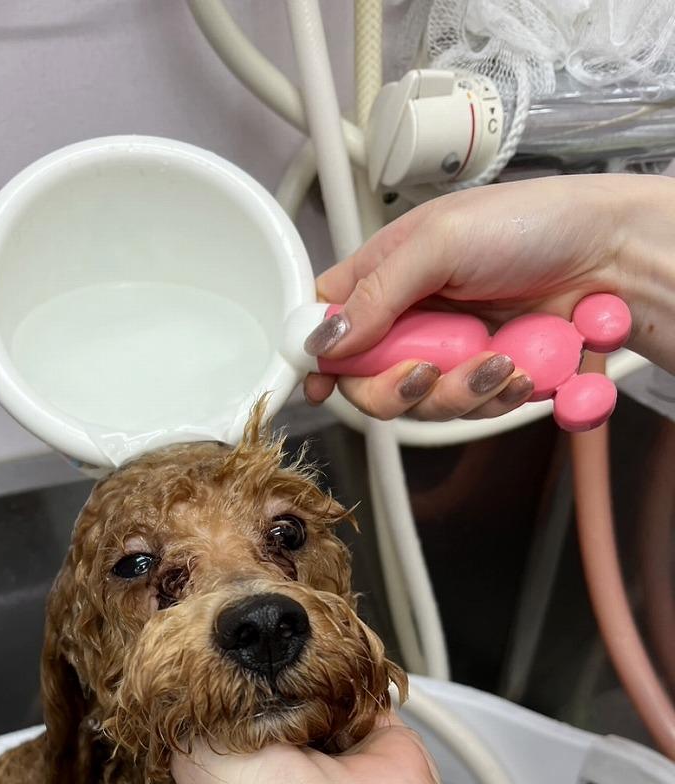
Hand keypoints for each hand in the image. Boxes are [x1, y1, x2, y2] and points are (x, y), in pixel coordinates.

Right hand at [304, 174, 663, 420]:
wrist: (613, 255)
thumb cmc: (532, 222)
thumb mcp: (441, 240)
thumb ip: (378, 292)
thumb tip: (327, 339)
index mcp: (386, 274)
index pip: (329, 324)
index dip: (318, 358)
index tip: (319, 384)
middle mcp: (411, 318)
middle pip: (367, 382)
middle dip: (395, 390)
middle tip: (424, 374)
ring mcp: (449, 352)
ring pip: (421, 405)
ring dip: (460, 394)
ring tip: (501, 362)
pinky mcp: (486, 378)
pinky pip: (470, 412)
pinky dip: (496, 399)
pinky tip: (522, 371)